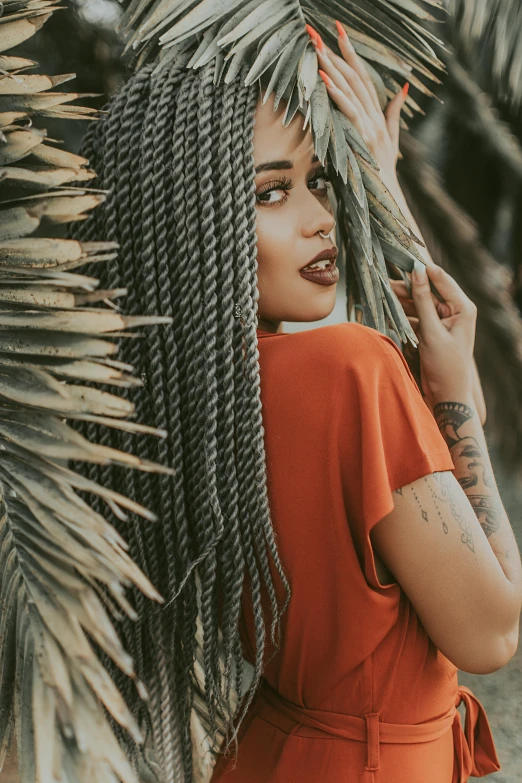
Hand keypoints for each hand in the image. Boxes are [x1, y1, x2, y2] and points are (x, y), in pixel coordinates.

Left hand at [305, 20, 408, 189]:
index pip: (364, 77)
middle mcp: (375, 117)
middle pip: (355, 77)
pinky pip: (348, 111)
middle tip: (317, 32)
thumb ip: (395, 114)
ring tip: (317, 47)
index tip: (338, 33)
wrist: (387, 197)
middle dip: (336, 53)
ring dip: (332, 67)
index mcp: (378, 115)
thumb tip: (402, 89)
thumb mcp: (391, 140)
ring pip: (350, 89)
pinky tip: (325, 79)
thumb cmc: (384, 172)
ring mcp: (370, 126)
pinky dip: (337, 94)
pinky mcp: (362, 137)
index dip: (352, 54)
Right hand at [392, 262, 479, 410]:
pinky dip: (404, 315)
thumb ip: (422, 300)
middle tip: (384, 281)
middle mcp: (455, 310)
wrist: (447, 395)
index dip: (422, 268)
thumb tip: (417, 271)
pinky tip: (389, 312)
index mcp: (463, 307)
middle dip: (407, 287)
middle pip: (428, 291)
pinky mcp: (432, 331)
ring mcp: (443, 321)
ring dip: (403, 301)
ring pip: (419, 304)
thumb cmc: (445, 365)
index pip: (441, 279)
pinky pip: (416, 317)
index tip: (402, 259)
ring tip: (383, 294)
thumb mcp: (431, 330)